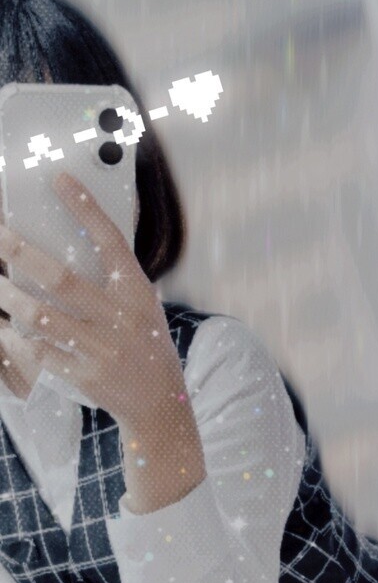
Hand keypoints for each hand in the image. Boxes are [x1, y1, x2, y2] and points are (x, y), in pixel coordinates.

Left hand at [0, 172, 185, 426]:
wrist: (158, 403)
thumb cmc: (144, 345)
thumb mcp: (141, 306)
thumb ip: (111, 279)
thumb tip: (67, 242)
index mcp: (137, 293)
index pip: (111, 242)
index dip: (86, 209)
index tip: (59, 179)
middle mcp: (120, 319)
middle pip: (60, 279)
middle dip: (20, 253)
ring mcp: (102, 350)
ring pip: (41, 317)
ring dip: (8, 297)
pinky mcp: (84, 376)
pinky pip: (38, 352)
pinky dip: (15, 337)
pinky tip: (3, 326)